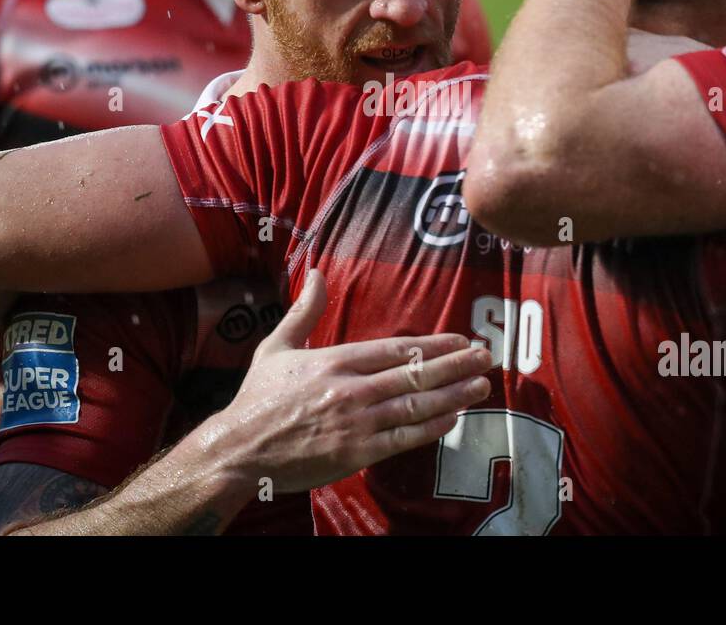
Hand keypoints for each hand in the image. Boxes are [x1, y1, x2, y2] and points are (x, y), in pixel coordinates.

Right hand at [210, 269, 493, 493]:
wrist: (238, 450)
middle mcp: (351, 389)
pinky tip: (453, 418)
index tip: (461, 339)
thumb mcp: (276, 347)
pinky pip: (404, 438)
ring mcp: (356, 422)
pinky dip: (431, 427)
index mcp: (335, 360)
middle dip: (456, 365)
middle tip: (487, 357)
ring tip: (481, 385)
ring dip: (454, 394)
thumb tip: (316, 273)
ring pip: (416, 405)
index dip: (435, 344)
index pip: (396, 348)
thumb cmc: (257, 399)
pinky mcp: (356, 453)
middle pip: (415, 373)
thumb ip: (304, 311)